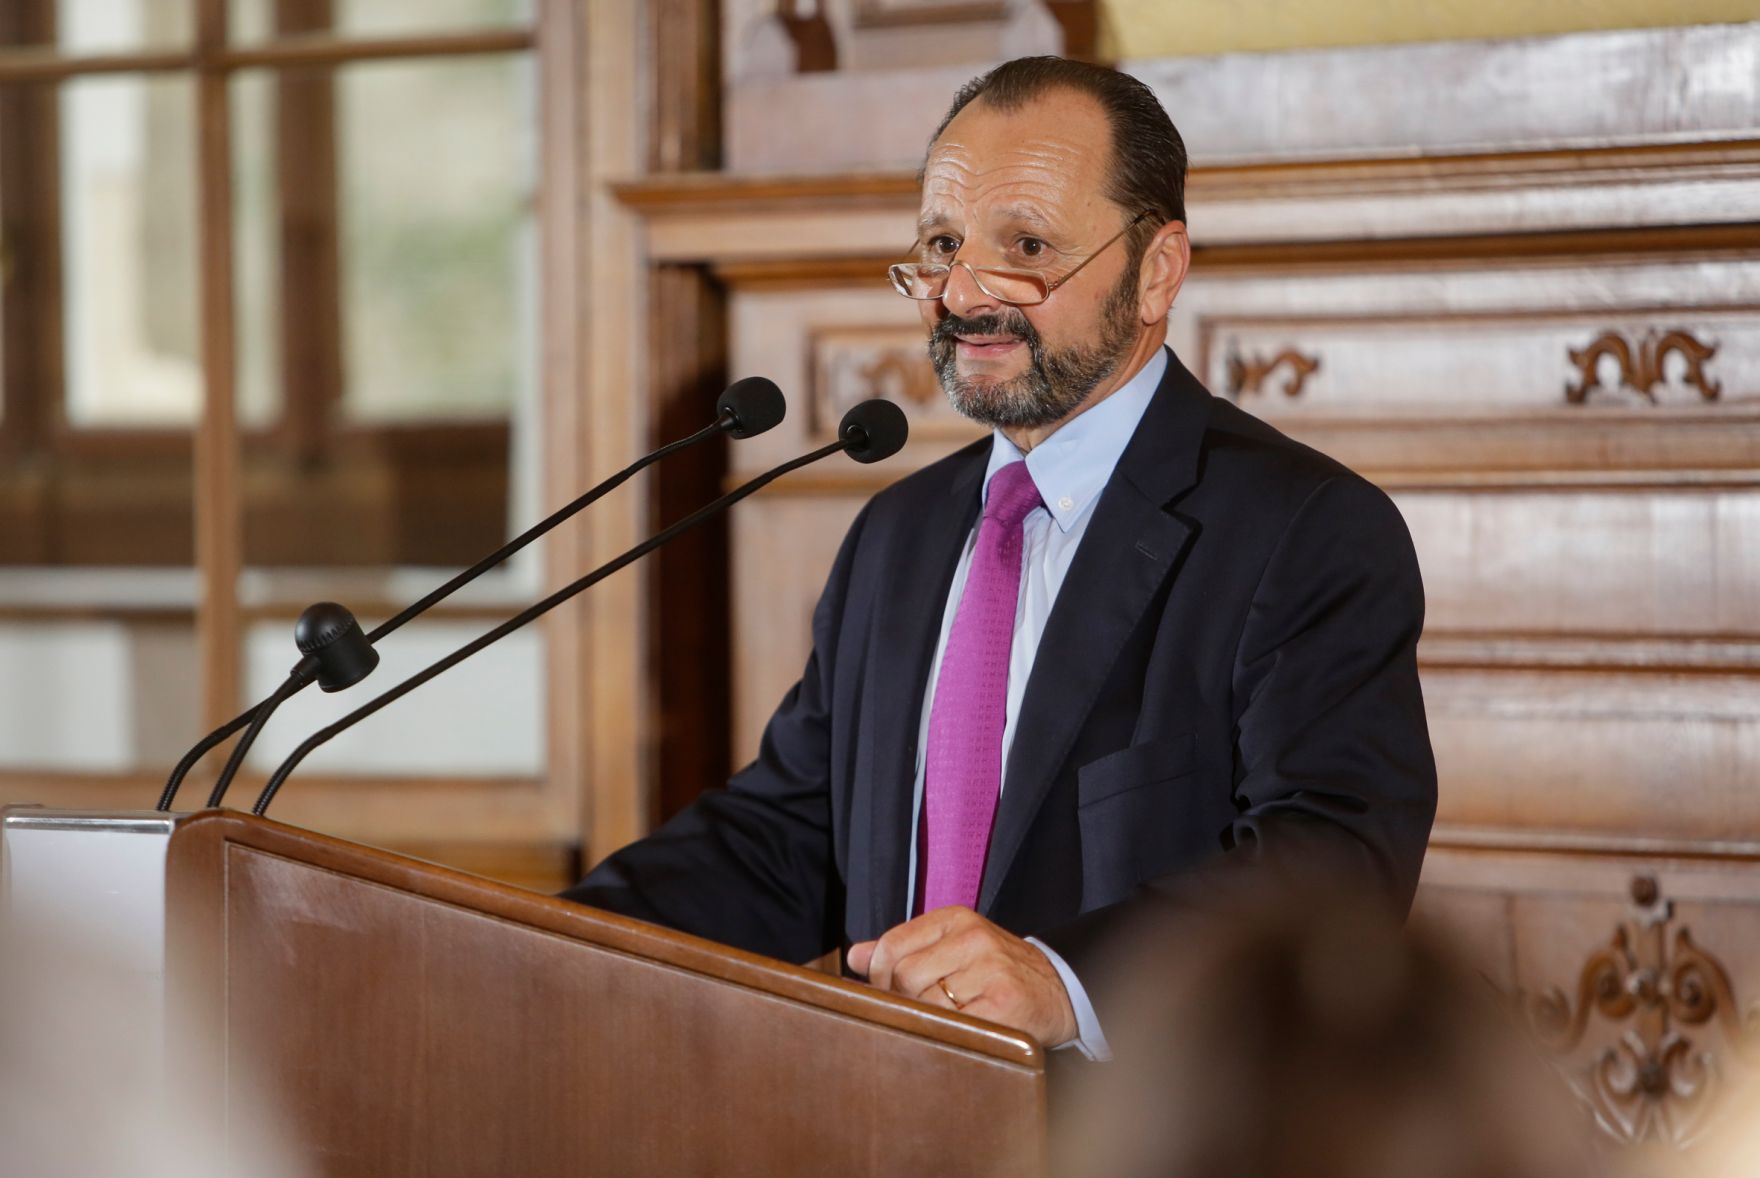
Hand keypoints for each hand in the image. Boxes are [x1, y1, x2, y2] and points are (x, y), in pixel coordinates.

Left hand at [847, 906, 1076, 1047]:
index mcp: (956, 919)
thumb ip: (904, 949)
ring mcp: (990, 970)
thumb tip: (854, 956)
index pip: (892, 945)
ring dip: (928, 1020)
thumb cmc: (996, 972)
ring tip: (945, 1021)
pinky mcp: (1003, 1004)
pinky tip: (963, 1032)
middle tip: (918, 1013)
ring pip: (926, 1003)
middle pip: (904, 976)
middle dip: (902, 1002)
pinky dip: (951, 1034)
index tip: (887, 992)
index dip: (879, 976)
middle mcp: (973, 938)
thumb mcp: (952, 947)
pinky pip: (954, 1025)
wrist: (1060, 991)